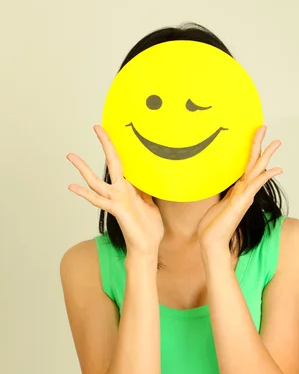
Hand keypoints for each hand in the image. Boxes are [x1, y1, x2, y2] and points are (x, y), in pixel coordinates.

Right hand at [67, 125, 163, 254]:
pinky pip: (99, 200)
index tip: (113, 132)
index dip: (119, 148)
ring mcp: (116, 200)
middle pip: (111, 162)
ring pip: (96, 181)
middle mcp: (120, 191)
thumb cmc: (149, 228)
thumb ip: (146, 189)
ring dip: (84, 168)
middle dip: (105, 144)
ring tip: (71, 155)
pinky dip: (85, 194)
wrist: (147, 247)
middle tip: (96, 126)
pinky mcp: (116, 210)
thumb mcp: (151, 203)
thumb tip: (147, 177)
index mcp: (130, 188)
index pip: (123, 163)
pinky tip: (72, 186)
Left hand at [197, 125, 282, 251]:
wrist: (212, 242)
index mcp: (238, 190)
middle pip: (254, 163)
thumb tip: (221, 189)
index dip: (251, 150)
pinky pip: (255, 186)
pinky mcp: (241, 203)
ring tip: (277, 142)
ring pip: (257, 171)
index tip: (255, 135)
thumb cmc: (212, 226)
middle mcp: (244, 191)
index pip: (246, 166)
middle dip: (260, 145)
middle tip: (265, 127)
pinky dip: (264, 177)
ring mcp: (244, 196)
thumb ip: (223, 195)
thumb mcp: (217, 204)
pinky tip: (274, 169)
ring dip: (266, 155)